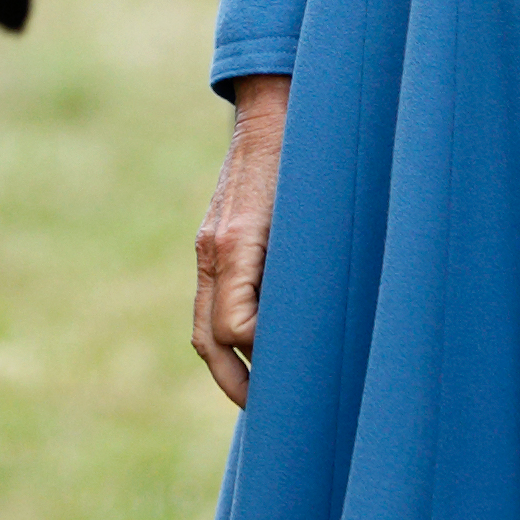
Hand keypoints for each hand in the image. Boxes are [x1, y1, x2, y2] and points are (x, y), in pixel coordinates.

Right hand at [193, 76, 287, 407]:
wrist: (276, 106)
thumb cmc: (308, 158)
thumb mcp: (316, 215)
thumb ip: (306, 270)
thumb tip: (307, 329)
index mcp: (235, 244)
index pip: (235, 329)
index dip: (265, 357)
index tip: (299, 371)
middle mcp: (213, 249)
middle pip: (208, 341)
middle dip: (236, 384)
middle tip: (271, 413)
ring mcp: (209, 245)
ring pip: (203, 326)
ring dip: (229, 364)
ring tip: (263, 394)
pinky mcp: (215, 240)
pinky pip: (212, 300)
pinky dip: (228, 333)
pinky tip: (260, 348)